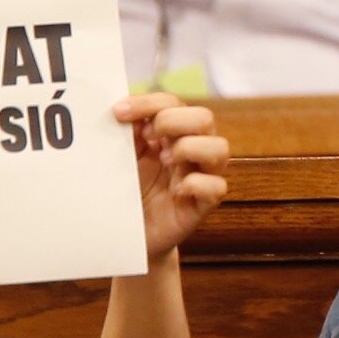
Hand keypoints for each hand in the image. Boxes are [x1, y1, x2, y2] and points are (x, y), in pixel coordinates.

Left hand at [124, 96, 228, 259]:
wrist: (123, 234)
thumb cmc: (125, 191)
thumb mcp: (121, 157)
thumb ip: (126, 132)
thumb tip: (125, 109)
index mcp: (171, 134)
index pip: (172, 103)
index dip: (148, 103)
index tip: (119, 112)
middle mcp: (192, 150)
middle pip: (204, 117)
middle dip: (173, 121)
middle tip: (148, 137)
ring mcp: (201, 176)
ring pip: (219, 148)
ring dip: (189, 148)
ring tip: (164, 161)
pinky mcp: (203, 204)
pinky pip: (217, 187)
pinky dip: (196, 184)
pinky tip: (176, 190)